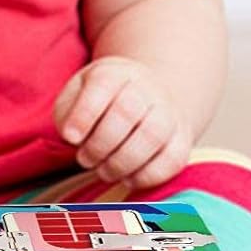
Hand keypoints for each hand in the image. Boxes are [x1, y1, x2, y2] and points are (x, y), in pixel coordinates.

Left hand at [52, 55, 191, 192]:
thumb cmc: (102, 100)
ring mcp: (169, 112)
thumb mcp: (77, 94)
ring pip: (152, 136)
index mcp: (115, 72)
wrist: (147, 95)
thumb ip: (67, 112)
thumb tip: (72, 135)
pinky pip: (173, 159)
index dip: (84, 114)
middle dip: (100, 144)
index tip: (71, 137)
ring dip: (122, 162)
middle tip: (85, 159)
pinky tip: (128, 178)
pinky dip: (148, 176)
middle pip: (127, 112)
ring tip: (104, 171)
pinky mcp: (183, 139)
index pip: (103, 85)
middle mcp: (146, 88)